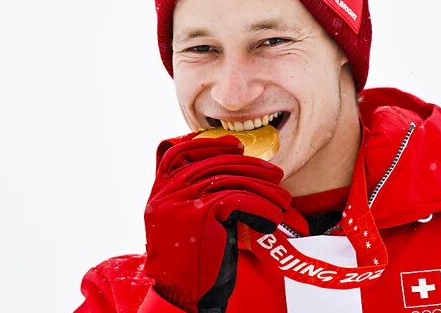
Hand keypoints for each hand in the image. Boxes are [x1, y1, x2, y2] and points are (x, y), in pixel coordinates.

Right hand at [144, 135, 290, 312]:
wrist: (182, 296)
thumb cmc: (191, 262)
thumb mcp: (187, 222)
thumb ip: (197, 196)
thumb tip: (234, 172)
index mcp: (158, 192)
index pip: (176, 152)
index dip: (208, 144)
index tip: (236, 146)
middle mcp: (165, 193)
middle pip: (213, 164)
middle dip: (250, 167)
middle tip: (275, 174)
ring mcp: (180, 202)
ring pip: (230, 180)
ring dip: (263, 189)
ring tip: (282, 201)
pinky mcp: (200, 214)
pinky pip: (239, 199)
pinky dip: (261, 207)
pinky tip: (272, 218)